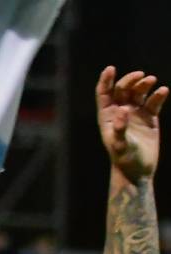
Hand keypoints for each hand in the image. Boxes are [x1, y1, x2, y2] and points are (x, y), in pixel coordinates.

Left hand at [97, 66, 165, 184]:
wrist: (138, 170)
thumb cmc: (124, 160)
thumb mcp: (119, 145)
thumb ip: (119, 129)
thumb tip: (122, 111)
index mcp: (107, 117)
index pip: (104, 93)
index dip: (106, 80)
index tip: (111, 68)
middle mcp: (120, 112)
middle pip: (123, 89)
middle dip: (130, 80)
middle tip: (140, 76)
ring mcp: (135, 114)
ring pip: (139, 93)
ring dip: (144, 84)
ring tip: (152, 80)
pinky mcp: (150, 118)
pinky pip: (154, 102)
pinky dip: (158, 95)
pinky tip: (163, 91)